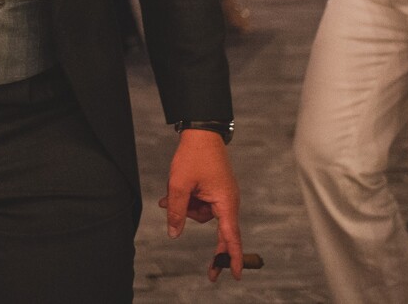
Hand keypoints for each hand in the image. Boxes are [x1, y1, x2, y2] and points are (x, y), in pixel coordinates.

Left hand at [161, 130, 243, 280]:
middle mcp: (228, 202)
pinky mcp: (216, 190)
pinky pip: (201, 203)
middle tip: (211, 275)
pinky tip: (172, 194)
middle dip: (210, 245)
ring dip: (187, 207)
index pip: (231, 236)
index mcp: (225, 202)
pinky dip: (188, 200)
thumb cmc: (193, 156)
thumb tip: (174, 233)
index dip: (234, 257)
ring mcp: (223, 195)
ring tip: (173, 192)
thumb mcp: (179, 184)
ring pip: (202, 214)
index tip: (235, 275)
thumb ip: (176, 211)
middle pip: (218, 230)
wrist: (201, 132)